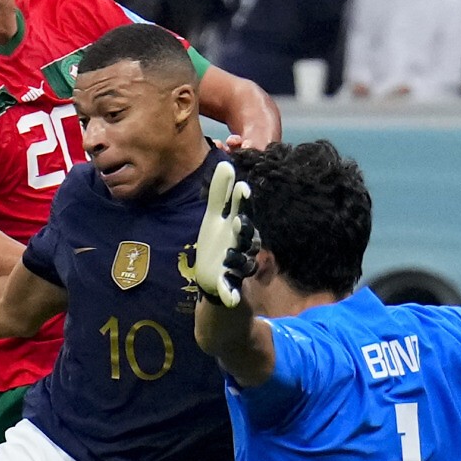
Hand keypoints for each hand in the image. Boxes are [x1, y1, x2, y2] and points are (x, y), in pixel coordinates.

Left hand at [183, 160, 255, 307]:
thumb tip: (225, 163)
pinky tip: (230, 297)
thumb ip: (219, 192)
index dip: (242, 202)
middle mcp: (241, 246)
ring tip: (230, 255)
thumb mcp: (214, 217)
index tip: (241, 187)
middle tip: (238, 221)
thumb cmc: (217, 242)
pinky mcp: (227, 285)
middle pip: (246, 237)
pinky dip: (231, 294)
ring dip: (238, 259)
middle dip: (243, 230)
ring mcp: (236, 266)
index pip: (241, 211)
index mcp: (236, 227)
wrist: (214, 276)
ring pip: (242, 263)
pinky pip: (232, 290)